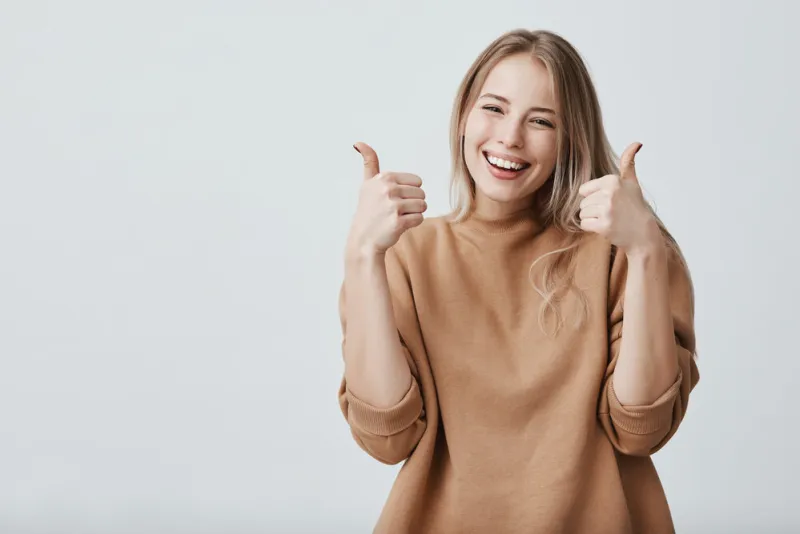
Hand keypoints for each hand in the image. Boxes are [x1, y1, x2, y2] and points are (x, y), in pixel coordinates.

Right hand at [346, 142, 426, 256]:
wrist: (363, 239)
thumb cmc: (368, 211)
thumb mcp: (367, 184)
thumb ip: (369, 163)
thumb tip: (358, 142)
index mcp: (383, 178)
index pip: (417, 181)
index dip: (409, 192)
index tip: (392, 199)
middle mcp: (387, 189)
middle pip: (421, 193)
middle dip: (412, 203)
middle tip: (395, 211)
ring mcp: (392, 206)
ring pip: (423, 206)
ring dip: (413, 214)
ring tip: (397, 217)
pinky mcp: (398, 222)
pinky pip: (419, 218)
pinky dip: (412, 224)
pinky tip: (398, 226)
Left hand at [577, 142, 659, 254]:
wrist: (643, 233)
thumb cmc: (635, 207)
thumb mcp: (631, 182)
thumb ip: (628, 162)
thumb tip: (637, 143)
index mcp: (612, 180)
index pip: (584, 190)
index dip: (594, 197)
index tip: (610, 201)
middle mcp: (609, 193)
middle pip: (582, 203)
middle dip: (594, 209)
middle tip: (611, 212)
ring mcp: (606, 210)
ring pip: (582, 213)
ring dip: (593, 219)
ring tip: (609, 219)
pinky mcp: (603, 226)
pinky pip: (584, 224)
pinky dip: (592, 228)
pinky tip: (606, 227)